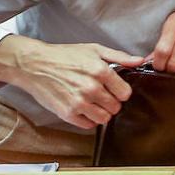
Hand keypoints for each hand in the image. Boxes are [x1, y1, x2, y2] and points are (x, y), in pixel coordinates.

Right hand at [0, 35, 144, 129]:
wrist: (36, 65)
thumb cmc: (64, 55)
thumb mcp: (94, 49)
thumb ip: (119, 56)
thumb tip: (139, 61)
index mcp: (100, 71)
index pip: (125, 93)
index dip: (122, 91)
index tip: (115, 89)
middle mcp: (91, 88)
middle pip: (116, 107)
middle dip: (112, 102)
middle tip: (103, 95)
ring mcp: (79, 102)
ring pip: (104, 118)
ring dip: (102, 112)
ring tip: (94, 102)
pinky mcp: (68, 114)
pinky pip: (89, 125)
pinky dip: (89, 119)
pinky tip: (84, 108)